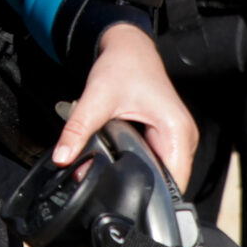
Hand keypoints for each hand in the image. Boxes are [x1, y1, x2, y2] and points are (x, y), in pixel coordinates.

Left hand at [53, 22, 198, 189]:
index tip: (121, 198)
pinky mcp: (168, 138)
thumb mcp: (97, 98)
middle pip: (168, 182)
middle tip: (107, 185)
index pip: (173, 184)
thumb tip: (62, 157)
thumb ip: (78, 129)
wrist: (129, 48)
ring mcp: (178, 140)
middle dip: (139, 187)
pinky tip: (121, 161)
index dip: (148, 195)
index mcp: (177, 132)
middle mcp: (184, 139)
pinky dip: (139, 164)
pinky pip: (157, 162)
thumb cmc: (122, 66)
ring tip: (112, 172)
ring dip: (139, 175)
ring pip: (162, 174)